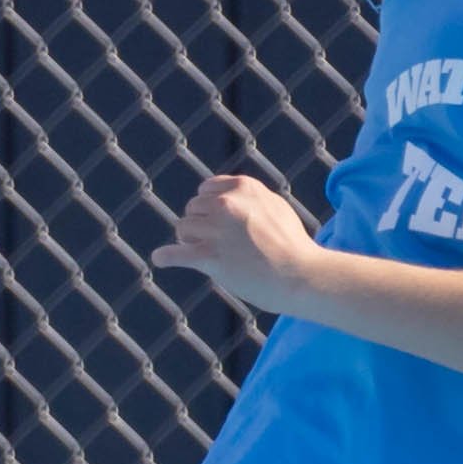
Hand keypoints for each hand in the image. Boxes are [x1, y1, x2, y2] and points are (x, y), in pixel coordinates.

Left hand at [150, 172, 319, 315]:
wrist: (301, 276)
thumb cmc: (291, 245)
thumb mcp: (274, 206)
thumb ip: (248, 197)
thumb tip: (226, 194)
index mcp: (243, 187)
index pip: (205, 191)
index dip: (208, 209)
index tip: (215, 224)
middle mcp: (227, 204)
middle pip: (192, 209)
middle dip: (199, 225)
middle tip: (216, 245)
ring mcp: (217, 230)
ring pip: (183, 229)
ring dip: (189, 242)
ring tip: (207, 257)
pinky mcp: (210, 256)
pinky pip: (176, 254)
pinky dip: (166, 257)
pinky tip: (160, 258)